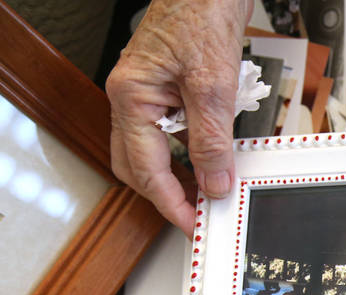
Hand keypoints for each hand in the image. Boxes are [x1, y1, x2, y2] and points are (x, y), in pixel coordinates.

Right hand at [106, 0, 254, 231]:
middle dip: (166, 195)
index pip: (146, 170)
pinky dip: (189, 152)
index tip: (193, 224)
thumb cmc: (200, 18)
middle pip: (138, 167)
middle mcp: (130, 98)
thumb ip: (212, 141)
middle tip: (198, 214)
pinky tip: (212, 158)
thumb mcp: (213, 86)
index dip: (171, 204)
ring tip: (210, 190)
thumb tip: (214, 183)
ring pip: (153, 152)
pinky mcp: (163, 90)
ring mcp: (144, 95)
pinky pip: (169, 133)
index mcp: (131, 97)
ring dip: (180, 175)